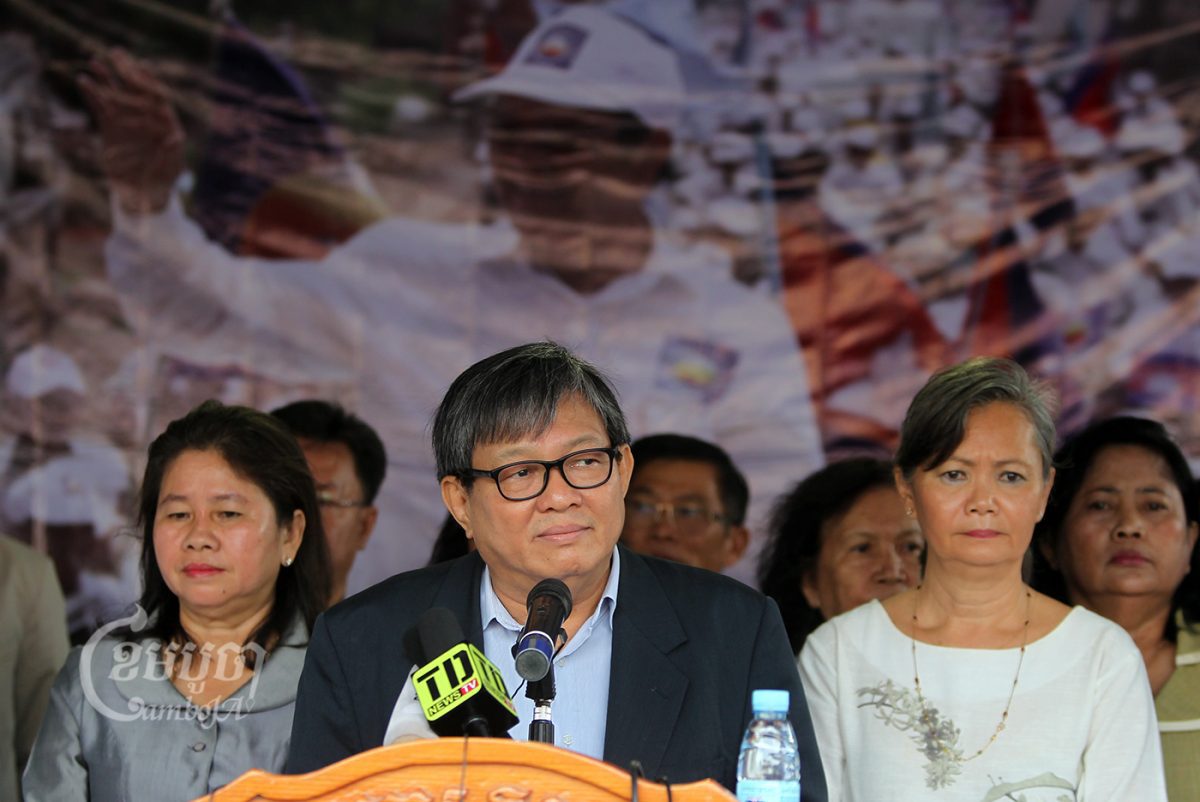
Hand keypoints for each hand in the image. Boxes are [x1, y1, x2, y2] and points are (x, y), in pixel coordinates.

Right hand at [78, 49, 184, 214]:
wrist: (144, 195)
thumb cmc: (163, 183)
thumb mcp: (171, 171)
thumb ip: (172, 154)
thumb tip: (175, 138)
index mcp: (166, 126)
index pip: (158, 99)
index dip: (150, 82)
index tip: (142, 65)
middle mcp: (146, 121)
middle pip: (135, 92)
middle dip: (125, 72)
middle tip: (115, 51)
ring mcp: (128, 124)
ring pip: (116, 97)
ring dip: (105, 80)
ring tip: (94, 62)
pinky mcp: (111, 131)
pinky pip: (101, 110)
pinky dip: (92, 96)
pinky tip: (83, 82)